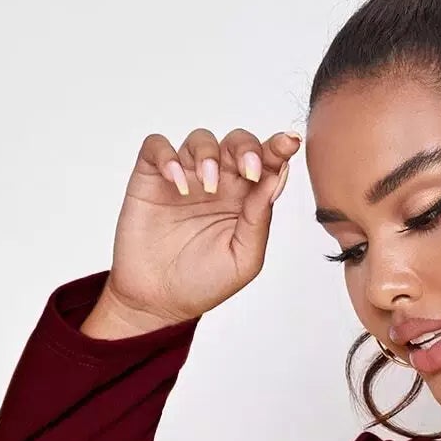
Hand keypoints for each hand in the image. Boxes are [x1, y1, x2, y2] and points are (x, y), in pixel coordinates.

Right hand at [100, 124, 302, 327]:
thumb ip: (259, 220)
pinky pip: (157, 147)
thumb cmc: (203, 282)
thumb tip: (276, 179)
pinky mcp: (151, 177)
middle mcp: (217, 182)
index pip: (265, 164)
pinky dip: (167, 156)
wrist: (158, 301)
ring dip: (208, 154)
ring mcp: (185, 177)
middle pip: (236, 143)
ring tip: (208, 183)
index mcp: (244, 200)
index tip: (289, 144)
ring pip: (200, 139)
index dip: (278, 148)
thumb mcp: (243, 259)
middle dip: (246, 147)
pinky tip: (177, 183)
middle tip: (248, 169)